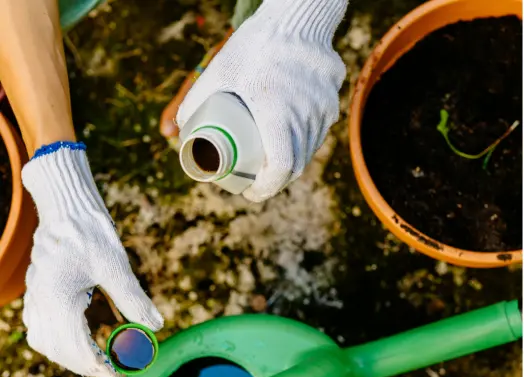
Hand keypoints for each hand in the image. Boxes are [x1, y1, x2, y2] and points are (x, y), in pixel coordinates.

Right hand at [21, 143, 162, 376]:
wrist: (65, 206)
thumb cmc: (90, 232)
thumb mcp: (116, 266)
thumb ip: (134, 299)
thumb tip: (156, 326)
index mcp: (59, 301)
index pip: (77, 349)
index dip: (100, 368)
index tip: (121, 375)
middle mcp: (41, 302)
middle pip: (58, 351)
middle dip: (85, 365)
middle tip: (114, 370)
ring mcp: (35, 296)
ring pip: (45, 341)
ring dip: (70, 355)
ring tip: (100, 359)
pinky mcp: (37, 289)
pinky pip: (39, 325)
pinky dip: (58, 339)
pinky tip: (80, 338)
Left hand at [176, 0, 347, 202]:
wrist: (296, 19)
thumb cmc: (254, 44)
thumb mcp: (219, 69)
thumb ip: (195, 98)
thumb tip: (174, 129)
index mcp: (278, 114)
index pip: (279, 168)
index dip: (265, 188)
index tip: (251, 193)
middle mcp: (305, 116)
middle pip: (295, 165)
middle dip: (275, 180)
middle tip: (257, 181)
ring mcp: (323, 110)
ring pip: (310, 150)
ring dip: (292, 162)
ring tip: (272, 162)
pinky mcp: (332, 102)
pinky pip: (319, 132)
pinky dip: (305, 141)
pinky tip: (291, 137)